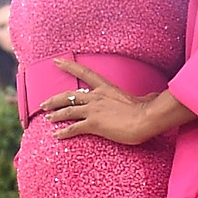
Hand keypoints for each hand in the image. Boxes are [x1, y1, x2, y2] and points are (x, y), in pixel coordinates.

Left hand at [45, 61, 192, 143]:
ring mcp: (93, 110)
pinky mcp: (93, 124)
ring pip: (68, 111)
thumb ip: (145, 96)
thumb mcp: (146, 98)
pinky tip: (56, 136)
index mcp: (107, 88)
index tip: (56, 62)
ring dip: (55, 114)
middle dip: (54, 99)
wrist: (145, 119)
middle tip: (44, 103)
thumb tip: (154, 96)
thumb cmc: (148, 110)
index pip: (84, 74)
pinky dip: (63, 132)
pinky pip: (73, 128)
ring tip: (47, 118)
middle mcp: (96, 97)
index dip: (69, 67)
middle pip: (69, 95)